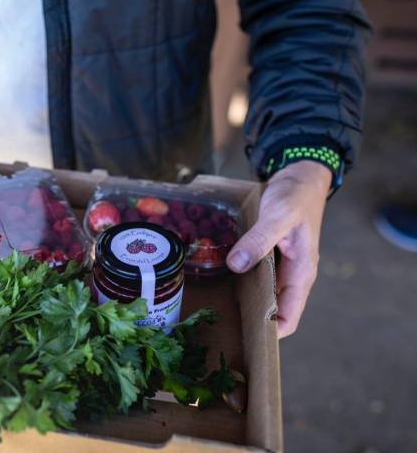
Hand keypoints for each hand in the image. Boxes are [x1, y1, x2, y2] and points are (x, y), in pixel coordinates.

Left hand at [226, 161, 331, 337]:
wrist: (299, 177)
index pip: (289, 318)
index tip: (243, 337)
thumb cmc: (295, 197)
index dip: (270, 332)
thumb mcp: (279, 216)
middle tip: (218, 324)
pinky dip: (239, 279)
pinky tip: (218, 279)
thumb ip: (259, 240)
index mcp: (302, 273)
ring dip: (243, 299)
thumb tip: (237, 265)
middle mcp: (291, 275)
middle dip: (250, 319)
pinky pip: (254, 275)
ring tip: (213, 306)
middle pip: (272, 309)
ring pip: (261, 293)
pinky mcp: (268, 255)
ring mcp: (280, 266)